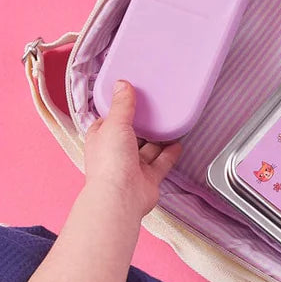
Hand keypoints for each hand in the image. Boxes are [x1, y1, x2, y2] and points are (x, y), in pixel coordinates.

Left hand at [83, 81, 181, 217]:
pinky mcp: (148, 178)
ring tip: (171, 122)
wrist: (121, 197)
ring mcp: (132, 167)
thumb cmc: (110, 163)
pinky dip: (170, 153)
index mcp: (101, 139)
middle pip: (131, 134)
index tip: (132, 96)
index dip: (119, 109)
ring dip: (159, 138)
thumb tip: (121, 84)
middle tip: (156, 108)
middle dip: (142, 124)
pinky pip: (162, 162)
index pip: (109, 120)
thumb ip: (122, 105)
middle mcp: (115, 153)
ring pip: (148, 148)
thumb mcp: (115, 125)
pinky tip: (178, 143)